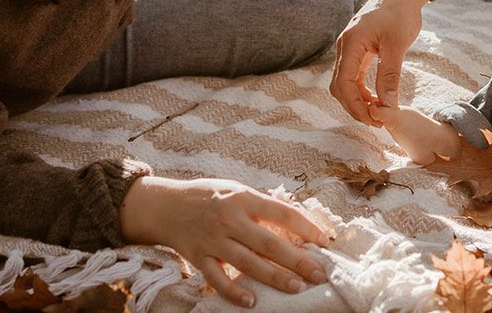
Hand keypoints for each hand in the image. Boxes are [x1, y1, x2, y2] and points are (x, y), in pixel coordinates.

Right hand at [118, 176, 331, 306]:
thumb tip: (296, 220)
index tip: (324, 240)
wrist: (167, 206)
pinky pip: (218, 279)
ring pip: (248, 263)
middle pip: (269, 243)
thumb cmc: (209, 196)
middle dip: (297, 260)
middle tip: (318, 273)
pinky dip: (233, 292)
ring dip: (274, 277)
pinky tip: (251, 302)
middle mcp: (230, 219)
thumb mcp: (237, 190)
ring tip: (296, 287)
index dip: (306, 226)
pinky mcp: (199, 258)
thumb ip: (262, 205)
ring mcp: (214, 240)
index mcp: (243, 198)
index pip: (281, 213)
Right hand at [329, 0, 433, 121]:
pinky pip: (352, 74)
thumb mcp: (398, 45)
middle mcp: (345, 46)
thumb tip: (388, 105)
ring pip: (344, 82)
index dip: (357, 106)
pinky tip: (376, 97)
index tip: (375, 120)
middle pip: (340, 86)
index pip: (345, 84)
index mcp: (351, 43)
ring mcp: (349, 47)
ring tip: (378, 112)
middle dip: (355, 106)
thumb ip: (390, 75)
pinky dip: (361, 89)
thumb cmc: (401, 13)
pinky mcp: (356, 48)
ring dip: (357, 99)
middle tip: (377, 121)